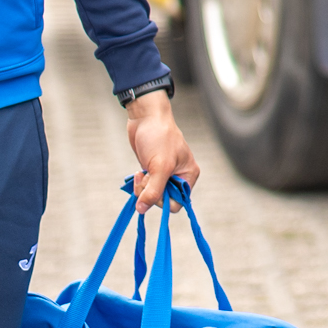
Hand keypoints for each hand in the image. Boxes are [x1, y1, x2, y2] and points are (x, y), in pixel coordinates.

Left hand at [125, 91, 200, 210]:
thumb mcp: (159, 166)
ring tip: (140, 172)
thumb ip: (153, 191)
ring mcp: (165, 174)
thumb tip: (141, 210)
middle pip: (163, 200)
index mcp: (188, 176)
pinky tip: (138, 172)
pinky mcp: (153, 171)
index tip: (152, 189)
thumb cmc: (159, 137)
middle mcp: (179, 177)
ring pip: (152, 194)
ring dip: (143, 187)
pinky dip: (140, 183)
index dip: (162, 201)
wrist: (146, 117)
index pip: (177, 203)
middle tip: (145, 177)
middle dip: (150, 192)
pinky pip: (146, 187)